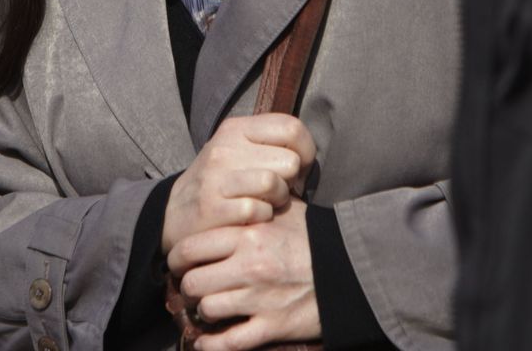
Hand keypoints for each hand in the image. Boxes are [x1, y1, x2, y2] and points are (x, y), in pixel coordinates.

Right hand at [163, 114, 314, 252]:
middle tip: (278, 190)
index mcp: (236, 129)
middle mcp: (224, 149)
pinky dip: (262, 217)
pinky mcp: (213, 208)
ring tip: (266, 203)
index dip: (306, 152)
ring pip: (274, 184)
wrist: (173, 214)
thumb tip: (309, 153)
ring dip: (278, 200)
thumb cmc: (220, 181)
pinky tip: (252, 217)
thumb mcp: (238, 151)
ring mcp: (216, 178)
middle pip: (289, 160)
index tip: (297, 169)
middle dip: (291, 181)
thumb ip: (272, 144)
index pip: (292, 127)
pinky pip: (258, 210)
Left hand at [167, 199, 318, 350]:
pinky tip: (205, 343)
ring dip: (203, 312)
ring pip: (207, 310)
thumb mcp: (286, 211)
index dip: (177, 258)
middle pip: (192, 282)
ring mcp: (259, 299)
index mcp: (248, 234)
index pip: (191, 247)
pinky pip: (229, 342)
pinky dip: (211, 345)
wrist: (354, 269)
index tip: (178, 263)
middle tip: (192, 287)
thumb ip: (256, 205)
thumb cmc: (318, 237)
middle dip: (188, 287)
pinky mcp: (272, 326)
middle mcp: (248, 266)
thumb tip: (235, 196)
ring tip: (207, 309)